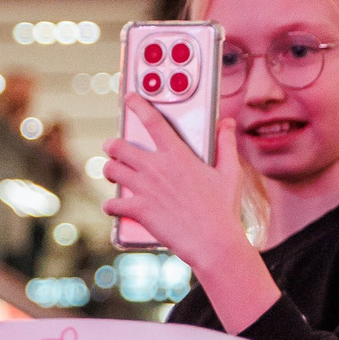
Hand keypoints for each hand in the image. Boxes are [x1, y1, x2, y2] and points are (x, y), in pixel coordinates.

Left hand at [102, 101, 276, 328]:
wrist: (213, 241)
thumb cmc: (223, 208)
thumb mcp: (230, 172)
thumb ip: (225, 144)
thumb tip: (227, 123)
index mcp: (178, 155)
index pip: (153, 121)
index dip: (138, 105)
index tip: (130, 98)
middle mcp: (156, 168)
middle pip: (119, 146)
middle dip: (112, 146)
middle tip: (113, 148)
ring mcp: (145, 188)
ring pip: (111, 171)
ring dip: (108, 171)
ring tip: (112, 172)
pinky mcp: (139, 210)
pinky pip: (112, 204)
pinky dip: (110, 206)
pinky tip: (112, 206)